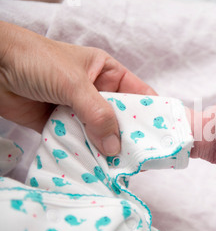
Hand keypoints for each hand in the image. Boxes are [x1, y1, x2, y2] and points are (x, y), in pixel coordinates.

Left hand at [0, 21, 156, 155]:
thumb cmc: (37, 60)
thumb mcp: (75, 83)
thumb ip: (98, 115)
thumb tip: (115, 148)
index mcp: (107, 73)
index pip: (139, 95)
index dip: (152, 113)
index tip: (164, 136)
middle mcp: (96, 93)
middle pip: (121, 119)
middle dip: (129, 138)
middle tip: (142, 160)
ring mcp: (78, 110)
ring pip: (100, 134)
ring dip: (107, 150)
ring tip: (121, 170)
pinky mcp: (59, 125)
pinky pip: (78, 142)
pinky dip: (85, 154)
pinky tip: (96, 168)